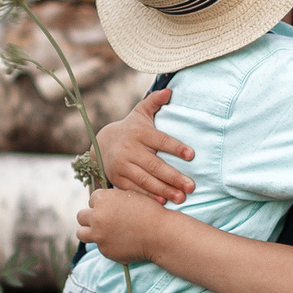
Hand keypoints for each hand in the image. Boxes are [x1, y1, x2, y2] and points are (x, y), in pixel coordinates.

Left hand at [76, 188, 172, 261]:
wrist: (160, 234)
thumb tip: (104, 203)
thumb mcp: (130, 196)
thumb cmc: (150, 212)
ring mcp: (99, 235)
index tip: (111, 208)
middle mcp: (97, 217)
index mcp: (103, 199)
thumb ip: (113, 199)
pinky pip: (99, 246)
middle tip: (102, 220)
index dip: (102, 204)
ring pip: (81, 233)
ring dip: (89, 232)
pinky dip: (106, 244)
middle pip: (81, 216)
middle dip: (91, 217)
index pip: (92, 199)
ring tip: (100, 232)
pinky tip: (120, 242)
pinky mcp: (104, 250)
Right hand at [97, 88, 195, 203]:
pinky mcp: (118, 178)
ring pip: (146, 180)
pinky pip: (135, 189)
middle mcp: (131, 149)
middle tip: (191, 186)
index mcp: (140, 133)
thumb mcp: (140, 113)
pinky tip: (163, 202)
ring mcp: (123, 165)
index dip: (176, 147)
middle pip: (155, 165)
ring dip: (164, 190)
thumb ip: (154, 102)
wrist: (101, 143)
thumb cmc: (130, 128)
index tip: (192, 155)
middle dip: (174, 177)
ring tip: (181, 197)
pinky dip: (149, 197)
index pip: (161, 140)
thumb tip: (169, 91)